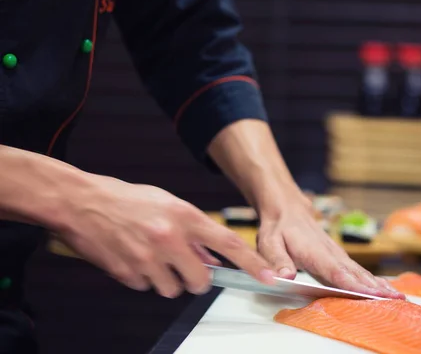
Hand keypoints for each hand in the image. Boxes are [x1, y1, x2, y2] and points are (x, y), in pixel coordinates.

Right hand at [54, 174, 274, 297]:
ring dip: (167, 279)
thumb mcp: (167, 203)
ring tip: (151, 256)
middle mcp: (170, 238)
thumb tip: (209, 256)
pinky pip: (146, 288)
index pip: (229, 244)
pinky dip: (143, 279)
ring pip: (172, 289)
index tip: (269, 277)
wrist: (82, 202)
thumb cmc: (127, 199)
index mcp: (185, 216)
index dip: (252, 264)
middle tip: (183, 266)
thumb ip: (192, 230)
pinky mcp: (128, 273)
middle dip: (195, 279)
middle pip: (201, 281)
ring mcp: (148, 258)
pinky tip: (133, 257)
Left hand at [256, 194, 404, 298]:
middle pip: (355, 272)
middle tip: (397, 299)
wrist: (287, 208)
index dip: (353, 284)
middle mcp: (330, 252)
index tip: (372, 294)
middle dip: (376, 287)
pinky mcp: (339, 256)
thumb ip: (276, 260)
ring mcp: (337, 253)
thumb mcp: (268, 243)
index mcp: (314, 252)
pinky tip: (385, 288)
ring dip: (379, 284)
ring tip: (398, 297)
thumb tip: (286, 276)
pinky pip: (357, 270)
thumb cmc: (277, 228)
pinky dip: (373, 279)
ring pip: (360, 271)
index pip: (336, 271)